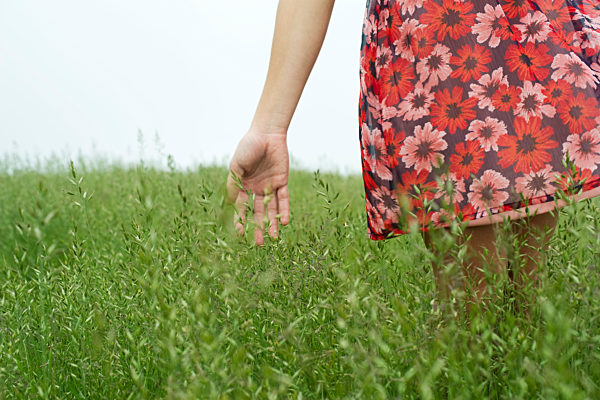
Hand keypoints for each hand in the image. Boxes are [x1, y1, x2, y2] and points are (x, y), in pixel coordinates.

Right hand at [227, 130, 289, 245]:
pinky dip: (284, 210)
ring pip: (271, 209)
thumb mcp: (236, 166)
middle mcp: (256, 188)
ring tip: (274, 238)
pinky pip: (283, 199)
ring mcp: (269, 186)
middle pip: (257, 212)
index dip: (241, 221)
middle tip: (260, 244)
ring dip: (272, 223)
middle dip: (258, 228)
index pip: (241, 208)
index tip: (241, 235)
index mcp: (242, 185)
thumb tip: (232, 205)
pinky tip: (284, 222)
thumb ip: (234, 185)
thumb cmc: (248, 147)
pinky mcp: (282, 181)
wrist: (266, 133)